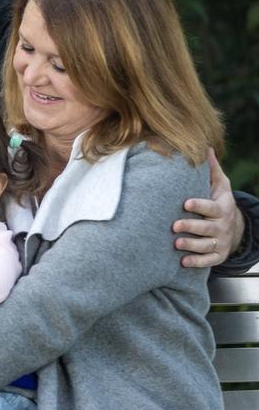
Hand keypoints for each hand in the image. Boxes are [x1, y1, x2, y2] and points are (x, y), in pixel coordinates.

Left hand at [174, 148, 243, 267]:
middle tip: (174, 226)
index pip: (211, 207)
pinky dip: (197, 262)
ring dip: (191, 245)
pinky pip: (209, 261)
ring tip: (176, 243)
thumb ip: (212, 170)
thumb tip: (205, 147)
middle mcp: (221, 226)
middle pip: (207, 228)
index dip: (199, 206)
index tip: (185, 203)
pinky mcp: (217, 255)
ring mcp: (220, 242)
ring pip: (206, 245)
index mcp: (221, 208)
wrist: (234, 228)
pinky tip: (183, 262)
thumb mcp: (220, 186)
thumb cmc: (219, 202)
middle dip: (191, 226)